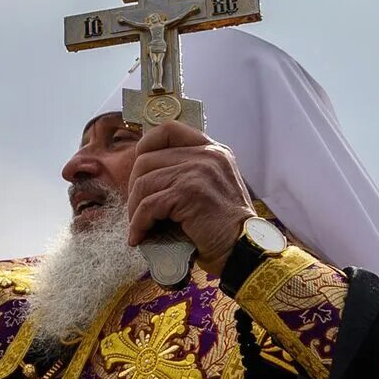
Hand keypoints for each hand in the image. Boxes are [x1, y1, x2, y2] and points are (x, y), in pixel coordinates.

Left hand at [124, 121, 254, 276]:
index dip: (145, 145)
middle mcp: (207, 155)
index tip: (137, 171)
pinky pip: (148, 205)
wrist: (244, 249)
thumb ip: (187, 171)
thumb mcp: (210, 186)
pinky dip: (138, 224)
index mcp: (212, 150)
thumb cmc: (223, 225)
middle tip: (135, 209)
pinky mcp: (189, 192)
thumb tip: (143, 173)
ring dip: (134, 209)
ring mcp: (198, 171)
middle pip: (146, 160)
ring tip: (138, 226)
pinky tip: (139, 237)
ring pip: (144, 183)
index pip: (169, 129)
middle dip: (134, 187)